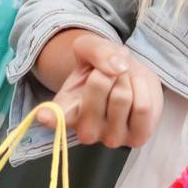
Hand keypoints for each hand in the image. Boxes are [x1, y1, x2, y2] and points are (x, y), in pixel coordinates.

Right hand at [37, 30, 162, 147]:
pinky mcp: (136, 139)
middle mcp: (84, 130)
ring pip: (122, 97)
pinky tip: (137, 92)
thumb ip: (98, 52)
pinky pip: (143, 108)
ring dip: (127, 79)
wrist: (130, 78)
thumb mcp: (92, 48)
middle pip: (99, 85)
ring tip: (123, 82)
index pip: (52, 117)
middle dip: (109, 68)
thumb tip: (117, 67)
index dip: (48, 116)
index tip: (44, 115)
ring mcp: (110, 138)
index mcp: (65, 109)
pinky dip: (143, 89)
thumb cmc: (103, 67)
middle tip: (109, 73)